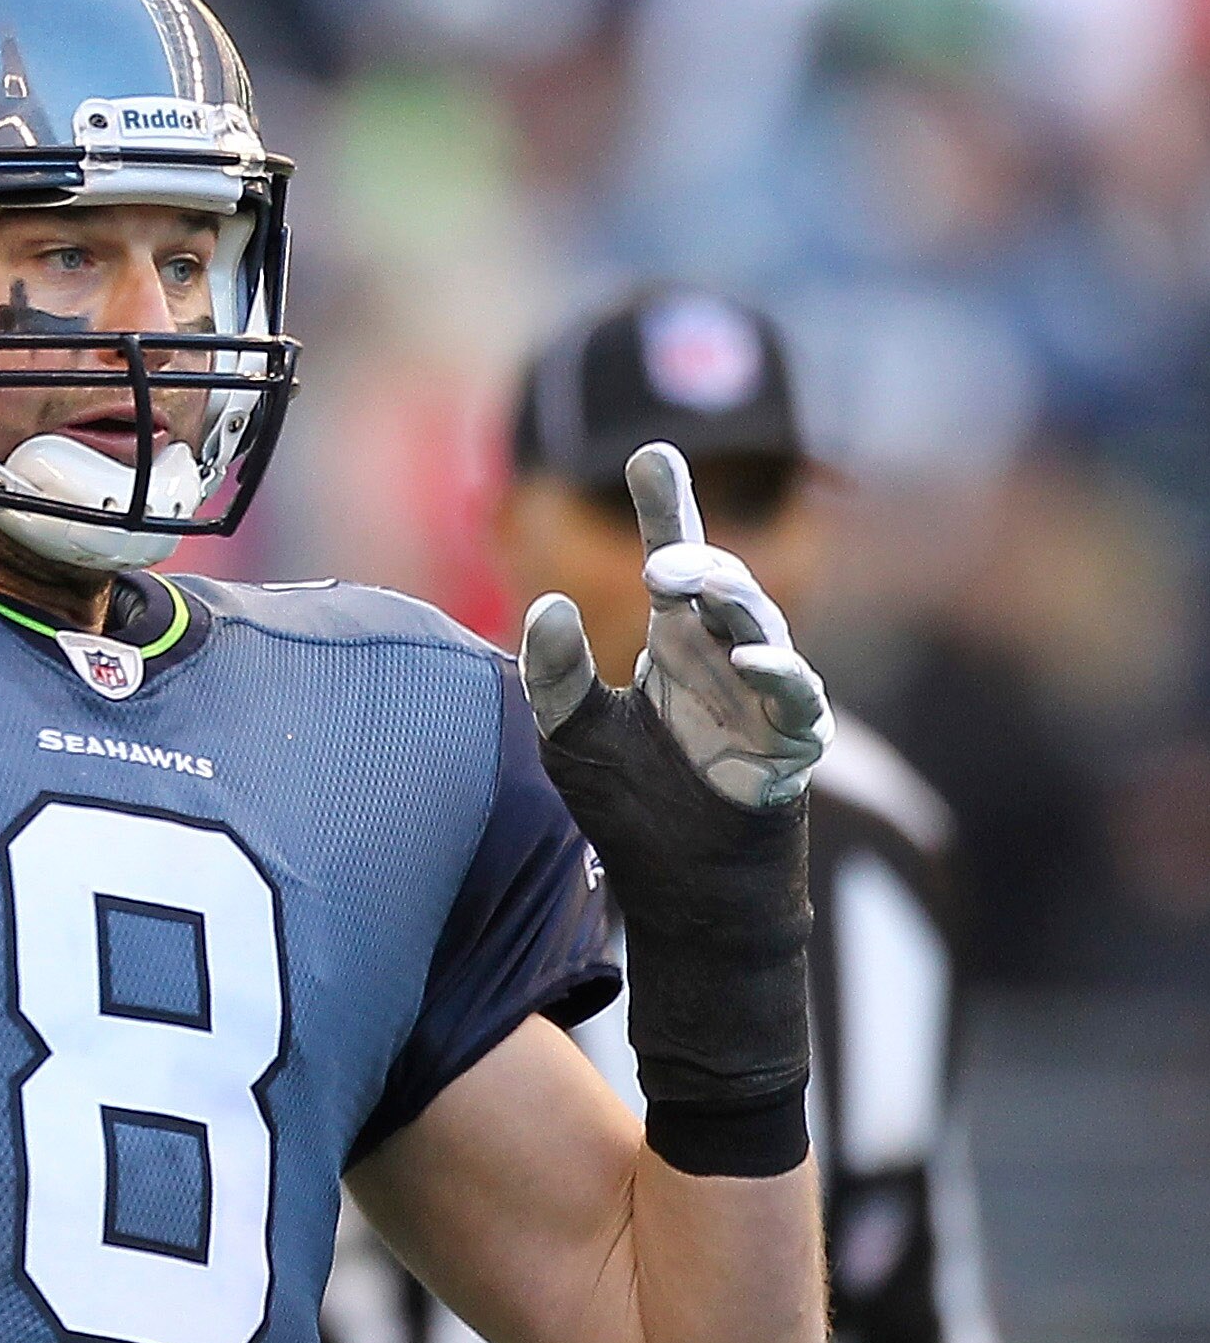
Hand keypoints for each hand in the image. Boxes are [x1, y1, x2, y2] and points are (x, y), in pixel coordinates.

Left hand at [520, 443, 832, 810]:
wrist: (685, 889)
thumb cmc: (632, 806)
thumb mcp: (572, 736)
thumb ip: (555, 674)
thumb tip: (546, 603)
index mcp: (673, 641)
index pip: (673, 560)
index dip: (666, 506)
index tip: (647, 453)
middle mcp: (723, 653)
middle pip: (719, 583)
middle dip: (693, 561)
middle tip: (658, 561)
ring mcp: (765, 691)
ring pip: (759, 625)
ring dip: (731, 600)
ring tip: (689, 585)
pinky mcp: (795, 738)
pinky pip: (796, 696)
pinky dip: (777, 676)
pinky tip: (749, 662)